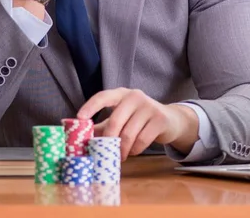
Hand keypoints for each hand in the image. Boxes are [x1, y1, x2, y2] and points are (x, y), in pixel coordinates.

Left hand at [77, 88, 199, 160]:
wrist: (169, 120)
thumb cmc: (138, 119)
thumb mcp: (120, 118)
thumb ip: (102, 126)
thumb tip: (81, 137)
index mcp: (121, 94)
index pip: (103, 96)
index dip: (90, 106)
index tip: (79, 118)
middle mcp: (134, 96)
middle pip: (115, 121)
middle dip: (109, 140)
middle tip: (106, 153)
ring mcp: (148, 106)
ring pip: (128, 134)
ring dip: (123, 149)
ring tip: (121, 155)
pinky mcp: (160, 119)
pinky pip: (142, 140)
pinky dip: (135, 150)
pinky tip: (134, 151)